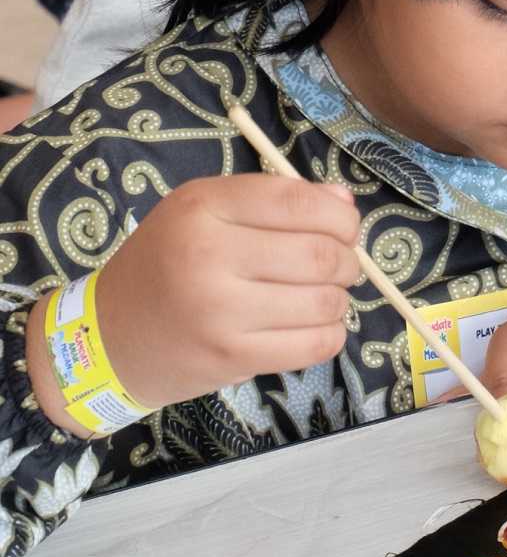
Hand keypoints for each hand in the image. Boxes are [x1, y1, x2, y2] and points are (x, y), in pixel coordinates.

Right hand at [27, 174, 360, 431]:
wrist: (107, 338)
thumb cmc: (168, 264)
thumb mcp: (206, 212)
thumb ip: (276, 200)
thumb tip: (345, 203)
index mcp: (204, 207)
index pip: (300, 202)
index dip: (340, 217)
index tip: (344, 229)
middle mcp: (208, 254)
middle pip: (321, 254)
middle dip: (348, 260)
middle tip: (341, 266)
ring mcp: (219, 311)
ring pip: (325, 301)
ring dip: (338, 299)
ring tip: (321, 297)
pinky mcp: (231, 356)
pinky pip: (315, 345)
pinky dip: (330, 334)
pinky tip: (312, 326)